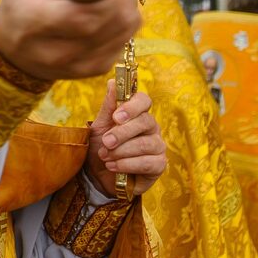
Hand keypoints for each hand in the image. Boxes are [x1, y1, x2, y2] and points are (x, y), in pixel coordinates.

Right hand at [0, 0, 140, 81]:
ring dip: (128, 12)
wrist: (11, 53)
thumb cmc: (19, 9)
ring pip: (122, 36)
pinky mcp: (92, 72)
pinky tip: (113, 16)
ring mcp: (77, 66)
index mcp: (34, 24)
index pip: (84, 16)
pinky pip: (122, 46)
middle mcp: (56, 52)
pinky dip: (124, 28)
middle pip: (108, 26)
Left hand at [85, 80, 166, 199]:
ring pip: (145, 144)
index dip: (132, 106)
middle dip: (121, 133)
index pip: (144, 100)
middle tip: (105, 142)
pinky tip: (113, 166)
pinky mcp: (159, 165)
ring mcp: (158, 146)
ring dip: (121, 151)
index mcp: (137, 114)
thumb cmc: (102, 147)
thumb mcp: (99, 126)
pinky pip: (147, 162)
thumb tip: (112, 82)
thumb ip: (108, 107)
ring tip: (105, 156)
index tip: (116, 117)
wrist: (98, 175)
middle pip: (145, 122)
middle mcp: (151, 128)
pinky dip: (127, 165)